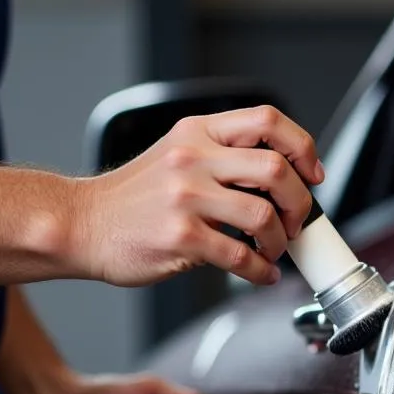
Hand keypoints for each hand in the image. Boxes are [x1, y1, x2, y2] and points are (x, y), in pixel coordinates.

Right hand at [75, 105, 323, 287]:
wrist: (82, 224)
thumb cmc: (134, 197)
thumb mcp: (178, 156)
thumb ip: (224, 157)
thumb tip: (284, 179)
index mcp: (198, 132)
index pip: (268, 121)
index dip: (302, 147)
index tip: (312, 174)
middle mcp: (193, 159)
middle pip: (276, 170)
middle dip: (300, 203)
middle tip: (296, 222)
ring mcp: (186, 198)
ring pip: (263, 215)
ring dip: (279, 241)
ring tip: (271, 250)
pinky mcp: (181, 237)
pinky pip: (241, 256)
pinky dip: (261, 270)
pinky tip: (261, 272)